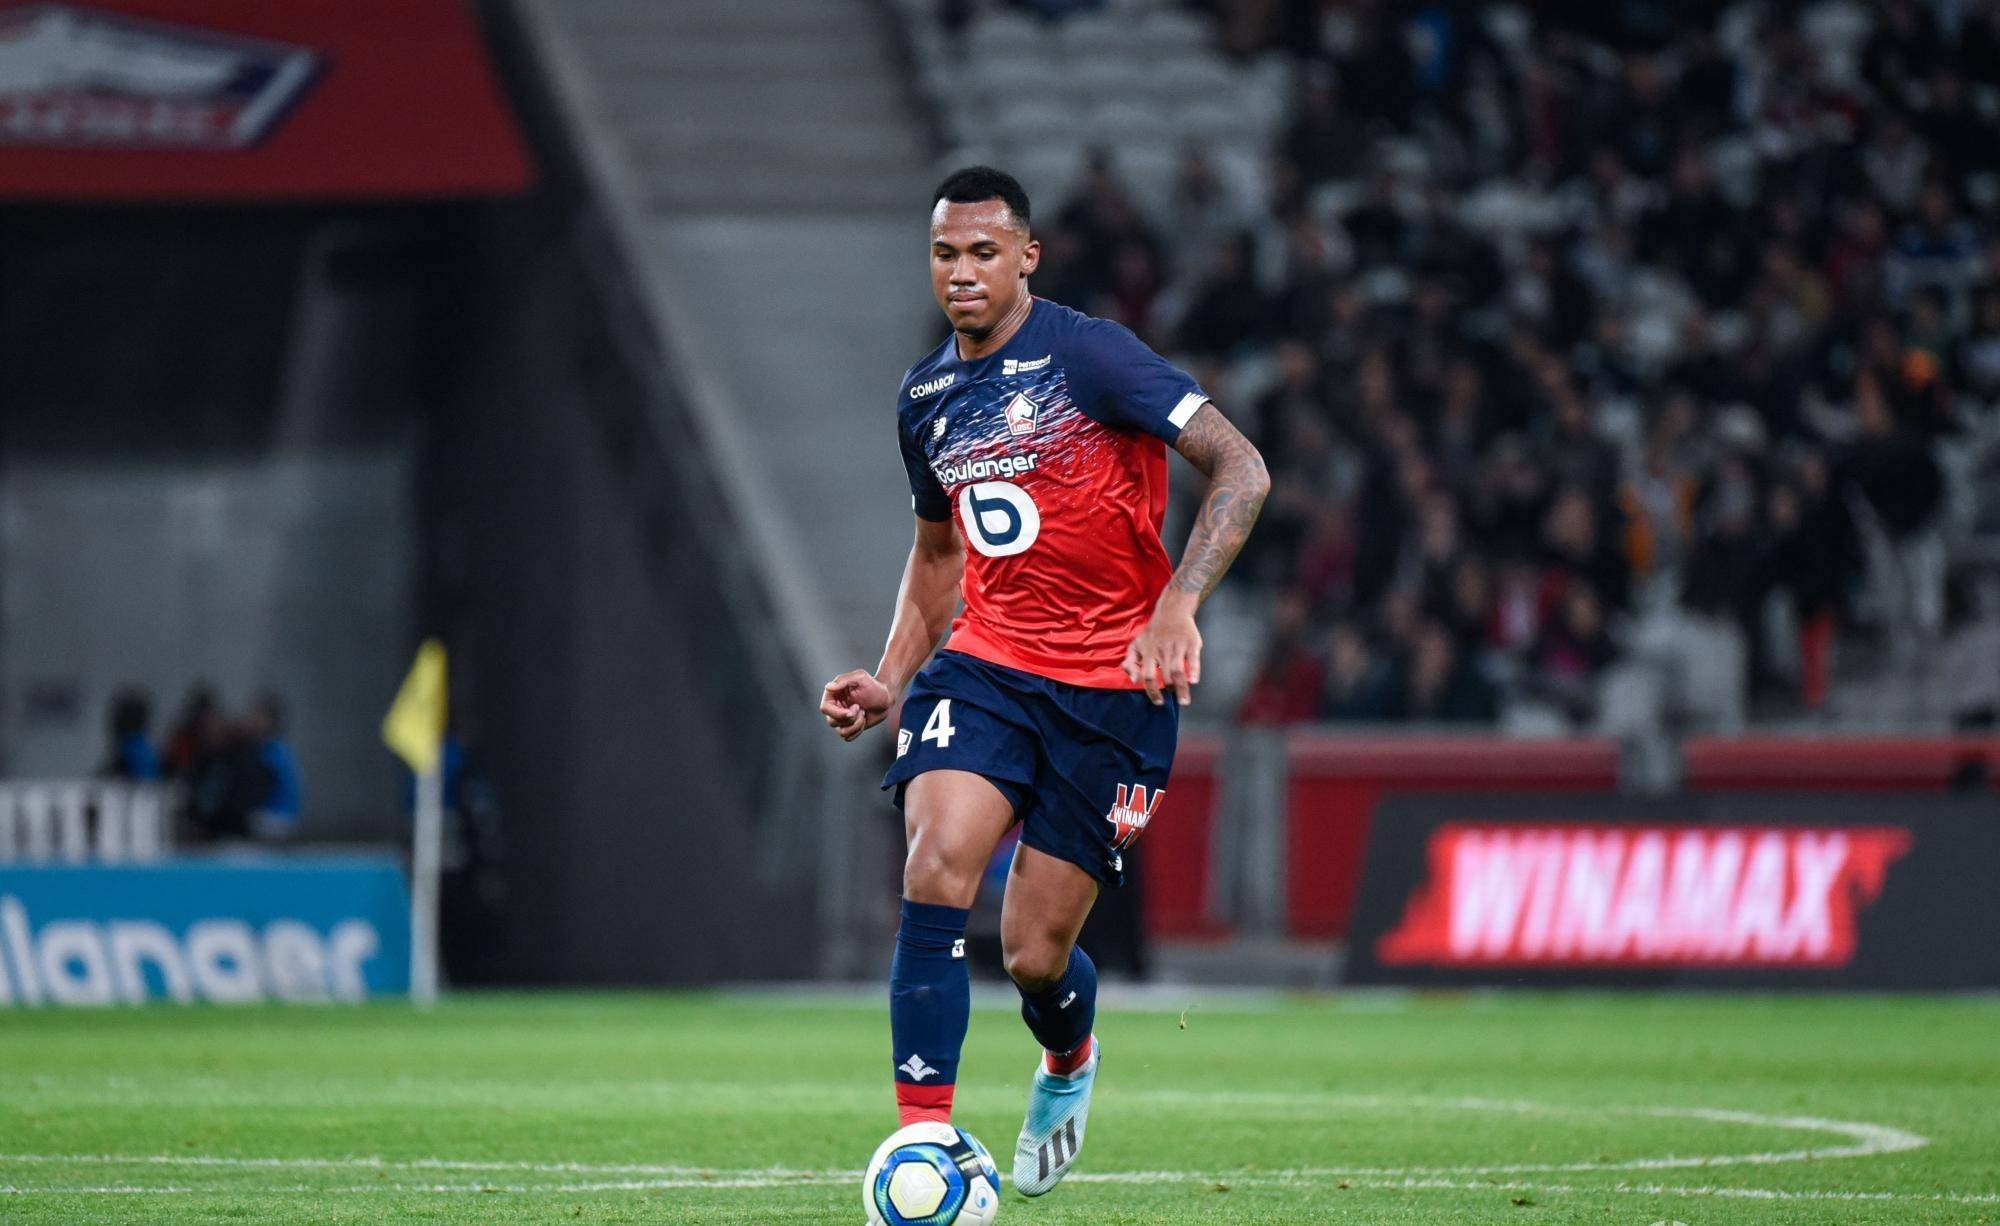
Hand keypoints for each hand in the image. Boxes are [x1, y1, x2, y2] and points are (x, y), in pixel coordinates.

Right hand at [820, 669, 893, 740]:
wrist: (886, 697)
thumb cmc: (874, 685)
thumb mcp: (860, 677)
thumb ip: (843, 680)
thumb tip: (828, 687)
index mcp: (834, 694)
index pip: (825, 708)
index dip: (837, 713)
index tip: (852, 710)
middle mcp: (835, 707)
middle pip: (832, 722)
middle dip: (849, 719)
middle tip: (860, 708)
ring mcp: (842, 718)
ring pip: (841, 732)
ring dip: (855, 725)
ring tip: (863, 713)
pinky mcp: (849, 727)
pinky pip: (848, 737)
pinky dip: (858, 731)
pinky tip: (863, 719)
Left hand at [1122, 591, 1200, 705]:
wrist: (1172, 611)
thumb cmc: (1153, 633)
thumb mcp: (1136, 645)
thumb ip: (1130, 662)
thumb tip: (1133, 681)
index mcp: (1148, 652)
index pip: (1148, 676)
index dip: (1152, 691)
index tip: (1158, 702)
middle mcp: (1162, 651)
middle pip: (1166, 676)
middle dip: (1170, 691)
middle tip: (1175, 700)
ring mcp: (1177, 647)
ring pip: (1179, 671)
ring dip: (1182, 688)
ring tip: (1184, 701)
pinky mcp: (1191, 643)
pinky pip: (1193, 659)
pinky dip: (1194, 670)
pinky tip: (1194, 681)